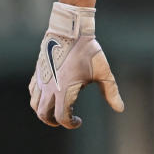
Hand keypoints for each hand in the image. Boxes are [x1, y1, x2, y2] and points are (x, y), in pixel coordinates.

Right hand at [29, 2, 124, 127]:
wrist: (71, 29)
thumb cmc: (88, 51)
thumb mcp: (103, 72)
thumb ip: (111, 92)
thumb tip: (120, 109)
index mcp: (64, 90)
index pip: (62, 117)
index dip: (70, 123)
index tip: (78, 121)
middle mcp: (49, 87)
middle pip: (44, 114)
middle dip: (53, 121)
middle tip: (65, 120)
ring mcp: (41, 79)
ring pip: (35, 104)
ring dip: (43, 112)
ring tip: (55, 111)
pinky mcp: (38, 71)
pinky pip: (33, 90)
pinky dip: (38, 98)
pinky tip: (49, 95)